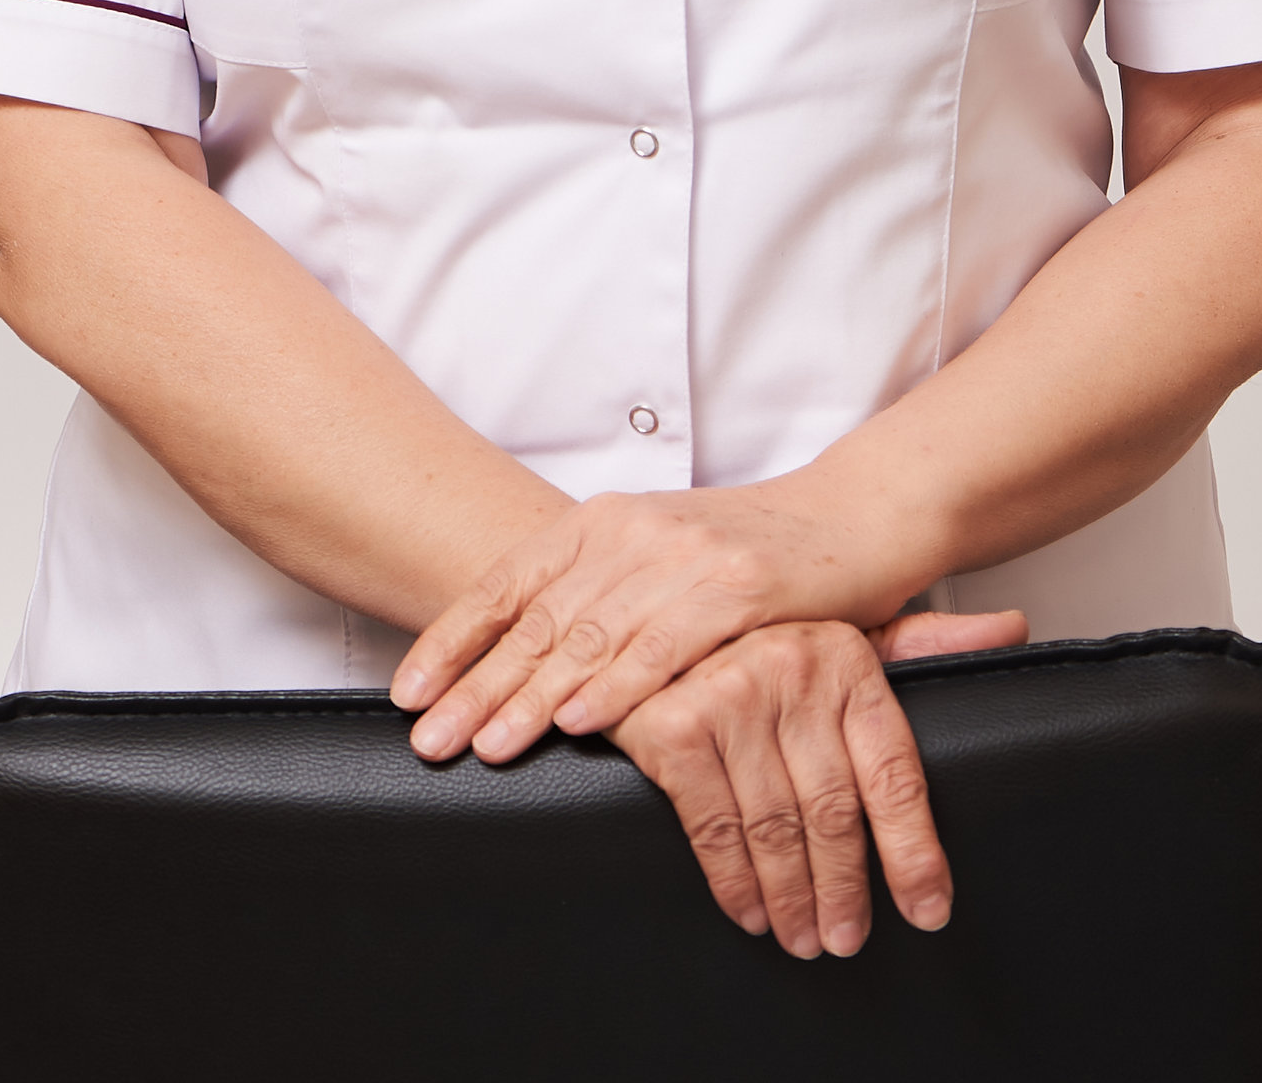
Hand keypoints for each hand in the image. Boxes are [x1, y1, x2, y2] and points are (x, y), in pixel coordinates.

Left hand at [394, 480, 899, 761]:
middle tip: (429, 739)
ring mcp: (688, 556)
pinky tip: (581, 720)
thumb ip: (594, 593)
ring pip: (592, 637)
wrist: (853, 517)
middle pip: (539, 619)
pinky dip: (618, 686)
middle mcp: (635, 529)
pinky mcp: (742, 588)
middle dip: (476, 685)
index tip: (408, 693)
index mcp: (604, 520)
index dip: (452, 639)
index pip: (508, 582)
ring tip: (487, 745)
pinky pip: (665, 646)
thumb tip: (512, 656)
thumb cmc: (749, 551)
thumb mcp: (657, 558)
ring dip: (533, 696)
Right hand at [609, 608, 1026, 960]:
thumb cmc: (760, 631)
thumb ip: (922, 642)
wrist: (648, 605)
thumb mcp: (845, 627)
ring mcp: (729, 695)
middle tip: (847, 936)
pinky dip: (734, 883)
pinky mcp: (671, 725)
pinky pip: (714, 828)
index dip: (915, 852)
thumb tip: (1011, 630)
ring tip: (804, 934)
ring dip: (793, 897)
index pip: (895, 773)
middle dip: (845, 889)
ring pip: (776, 829)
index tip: (928, 909)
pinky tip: (751, 910)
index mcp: (845, 655)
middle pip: (835, 813)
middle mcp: (792, 669)